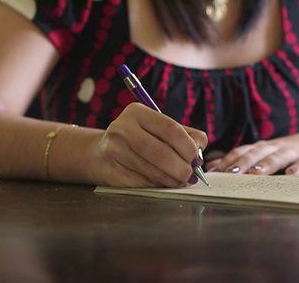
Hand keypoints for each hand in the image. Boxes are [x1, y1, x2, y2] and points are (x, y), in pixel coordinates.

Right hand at [90, 103, 207, 187]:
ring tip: (178, 180)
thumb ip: (184, 135)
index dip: (188, 147)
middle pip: (161, 152)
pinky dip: (156, 186)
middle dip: (182, 168)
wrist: (99, 153)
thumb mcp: (156, 128)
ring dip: (171, 180)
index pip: (171, 129)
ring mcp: (114, 151)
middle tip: (190, 175)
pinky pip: (142, 184)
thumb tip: (200, 154)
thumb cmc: (137, 139)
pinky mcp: (111, 172)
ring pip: (152, 171)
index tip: (196, 158)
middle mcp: (122, 129)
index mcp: (136, 112)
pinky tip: (159, 182)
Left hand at [204, 127, 298, 174]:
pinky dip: (298, 170)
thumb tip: (211, 166)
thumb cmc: (288, 151)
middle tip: (230, 173)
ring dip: (265, 165)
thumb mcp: (264, 153)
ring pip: (277, 157)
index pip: (240, 151)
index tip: (212, 172)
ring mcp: (292, 153)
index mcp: (261, 147)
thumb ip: (240, 159)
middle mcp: (274, 147)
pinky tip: (291, 175)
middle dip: (242, 163)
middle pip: (255, 154)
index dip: (227, 161)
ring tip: (254, 173)